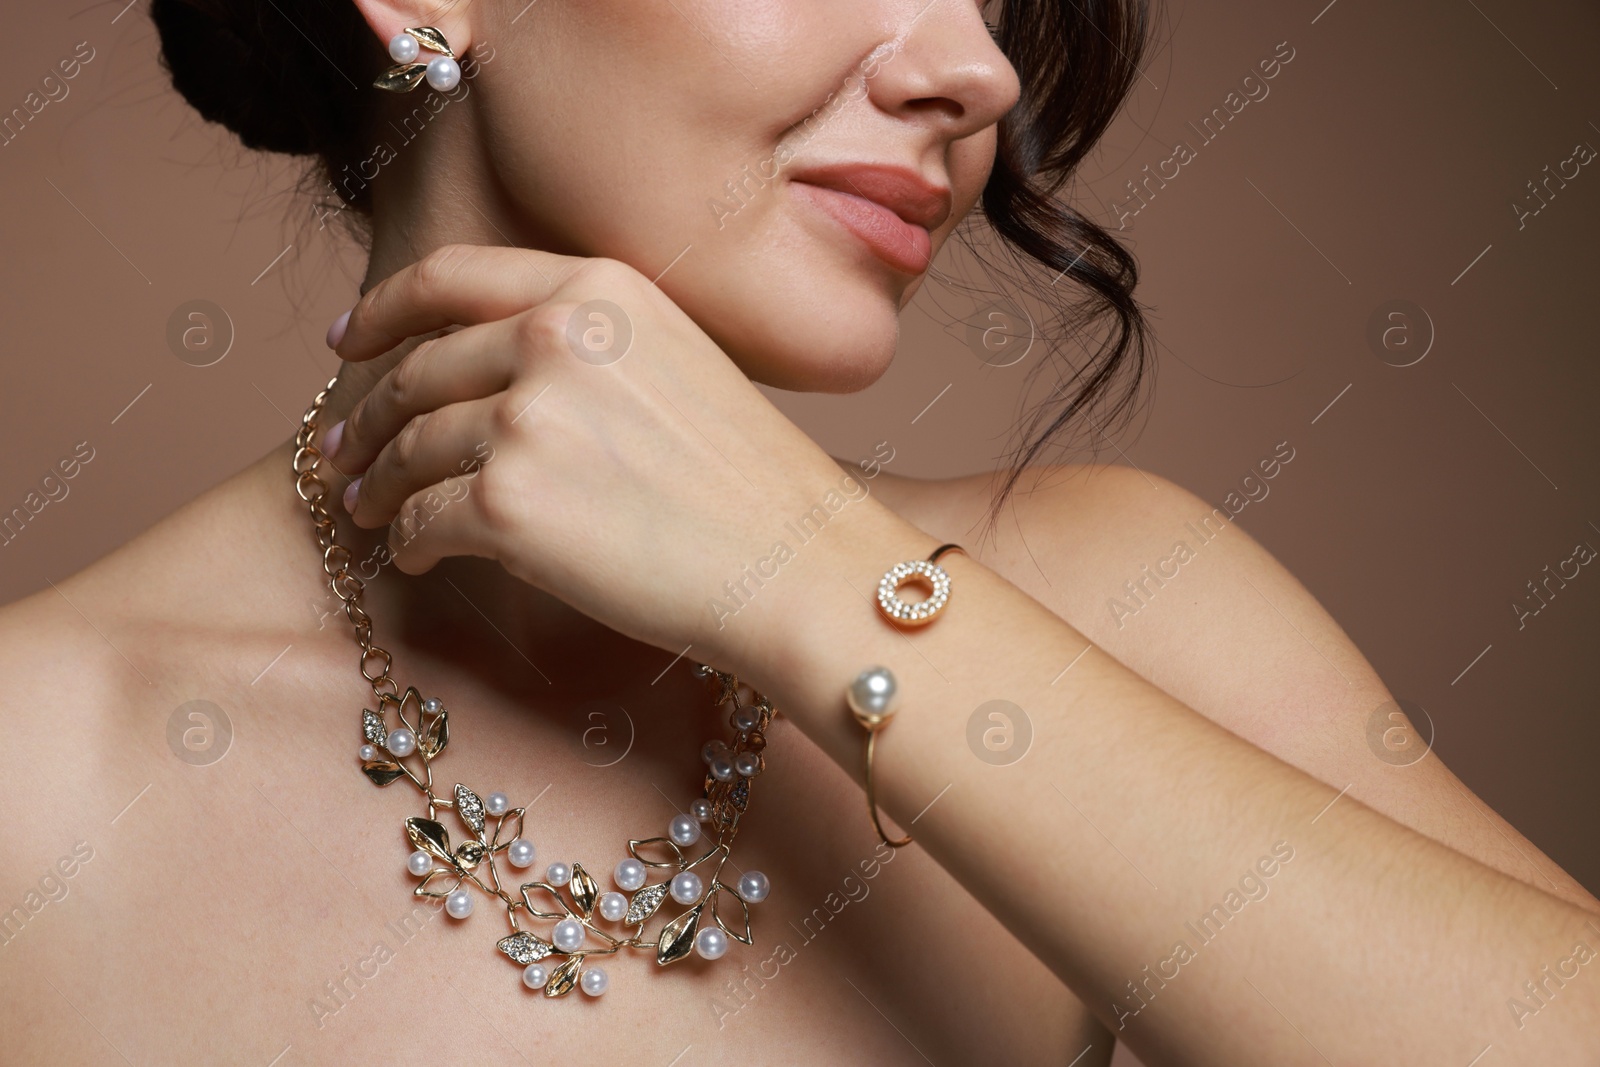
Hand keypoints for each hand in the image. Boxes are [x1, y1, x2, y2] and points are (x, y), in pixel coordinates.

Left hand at [324, 244, 902, 664]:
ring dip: (377, 482)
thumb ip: (584, 345)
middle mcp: (555, 336)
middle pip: (418, 369)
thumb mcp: (675, 360)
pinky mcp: (508, 505)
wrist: (796, 564)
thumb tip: (483, 374)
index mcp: (598, 287)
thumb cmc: (752, 481)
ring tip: (368, 507)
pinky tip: (414, 553)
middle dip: (369, 415)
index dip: (384, 309)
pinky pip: (422, 518)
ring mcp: (528, 418)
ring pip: (409, 446)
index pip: (451, 278)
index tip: (347, 338)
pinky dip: (407, 539)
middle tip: (346, 449)